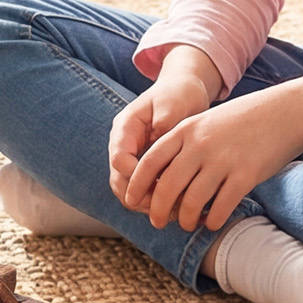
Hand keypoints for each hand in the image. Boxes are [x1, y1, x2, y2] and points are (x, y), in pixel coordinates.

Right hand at [109, 46, 220, 205]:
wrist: (183, 92)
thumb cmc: (179, 94)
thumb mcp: (174, 102)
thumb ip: (165, 119)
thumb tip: (158, 136)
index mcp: (125, 128)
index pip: (119, 159)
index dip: (136, 177)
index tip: (162, 187)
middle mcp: (123, 146)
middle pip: (118, 181)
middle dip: (139, 198)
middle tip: (166, 209)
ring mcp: (132, 158)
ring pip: (128, 191)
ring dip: (147, 204)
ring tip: (174, 210)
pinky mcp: (144, 167)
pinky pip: (143, 190)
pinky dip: (157, 201)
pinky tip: (179, 206)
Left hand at [122, 72, 302, 231]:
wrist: (285, 112)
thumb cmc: (242, 120)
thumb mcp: (205, 122)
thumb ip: (183, 144)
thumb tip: (161, 177)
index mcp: (186, 130)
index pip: (150, 161)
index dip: (136, 184)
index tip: (130, 200)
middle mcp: (200, 145)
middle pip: (167, 186)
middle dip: (157, 209)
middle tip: (156, 221)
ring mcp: (223, 160)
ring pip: (192, 201)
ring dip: (185, 219)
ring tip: (187, 224)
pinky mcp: (246, 175)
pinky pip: (221, 207)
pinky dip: (213, 220)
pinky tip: (212, 222)